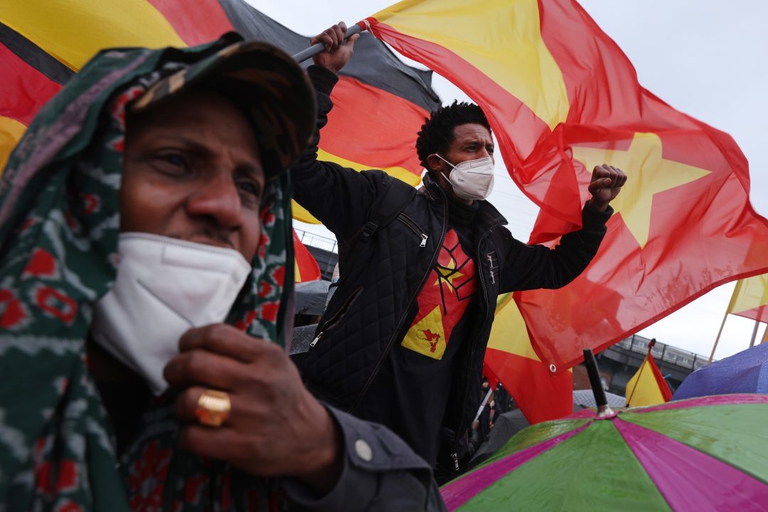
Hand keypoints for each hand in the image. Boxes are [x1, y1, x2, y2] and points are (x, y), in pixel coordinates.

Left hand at [164, 324, 342, 492]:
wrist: (310, 438)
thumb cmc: (281, 395)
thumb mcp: (274, 361)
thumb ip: (239, 349)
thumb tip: (192, 345)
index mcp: (266, 356)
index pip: (215, 335)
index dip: (189, 340)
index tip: (185, 349)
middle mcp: (259, 382)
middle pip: (194, 364)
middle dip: (174, 370)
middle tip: (175, 377)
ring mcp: (251, 416)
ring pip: (189, 400)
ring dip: (180, 405)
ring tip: (190, 408)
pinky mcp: (242, 446)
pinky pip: (193, 437)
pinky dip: (186, 434)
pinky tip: (198, 432)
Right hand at [310, 22, 359, 73]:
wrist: (330, 68)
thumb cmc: (338, 61)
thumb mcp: (348, 51)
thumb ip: (351, 41)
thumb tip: (357, 34)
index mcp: (336, 36)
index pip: (340, 25)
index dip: (343, 29)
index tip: (345, 36)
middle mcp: (328, 36)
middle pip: (335, 26)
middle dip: (339, 37)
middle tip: (338, 46)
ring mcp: (321, 38)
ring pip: (330, 30)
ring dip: (334, 42)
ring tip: (332, 50)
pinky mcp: (315, 40)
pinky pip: (324, 35)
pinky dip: (328, 43)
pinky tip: (326, 50)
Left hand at [586, 164, 626, 211]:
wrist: (603, 197)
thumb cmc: (597, 192)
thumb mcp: (593, 190)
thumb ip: (598, 184)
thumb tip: (609, 180)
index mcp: (597, 168)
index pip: (607, 173)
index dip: (605, 182)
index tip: (600, 185)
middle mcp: (605, 166)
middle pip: (614, 174)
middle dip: (611, 183)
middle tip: (605, 186)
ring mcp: (613, 169)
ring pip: (620, 176)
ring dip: (616, 184)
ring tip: (610, 185)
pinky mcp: (620, 172)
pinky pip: (625, 177)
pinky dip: (621, 183)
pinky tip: (615, 184)